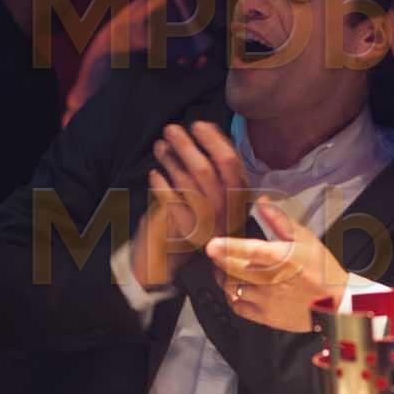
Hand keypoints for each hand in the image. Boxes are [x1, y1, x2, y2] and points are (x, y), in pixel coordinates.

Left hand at [130, 121, 247, 287]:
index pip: (231, 165)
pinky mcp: (183, 233)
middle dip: (186, 145)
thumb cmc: (199, 223)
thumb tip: (207, 130)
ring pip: (186, 183)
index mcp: (238, 201)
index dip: (214, 140)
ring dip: (170, 160)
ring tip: (160, 147)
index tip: (198, 125)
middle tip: (170, 130)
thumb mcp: (218, 196)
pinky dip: (160, 184)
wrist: (179, 268)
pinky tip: (154, 174)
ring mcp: (205, 224)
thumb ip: (217, 168)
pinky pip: (170, 202)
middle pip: (206, 170)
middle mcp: (225, 213)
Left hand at [205, 196, 348, 332]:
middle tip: (217, 252)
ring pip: (231, 287)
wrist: (334, 304)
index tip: (212, 245)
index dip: (228, 247)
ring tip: (224, 268)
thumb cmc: (321, 269)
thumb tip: (261, 201)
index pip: (250, 251)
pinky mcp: (264, 316)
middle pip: (233, 269)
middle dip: (220, 259)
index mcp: (281, 258)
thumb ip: (279, 219)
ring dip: (223, 276)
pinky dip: (230, 295)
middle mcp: (271, 280)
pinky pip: (237, 306)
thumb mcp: (305, 238)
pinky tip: (234, 288)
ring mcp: (266, 301)